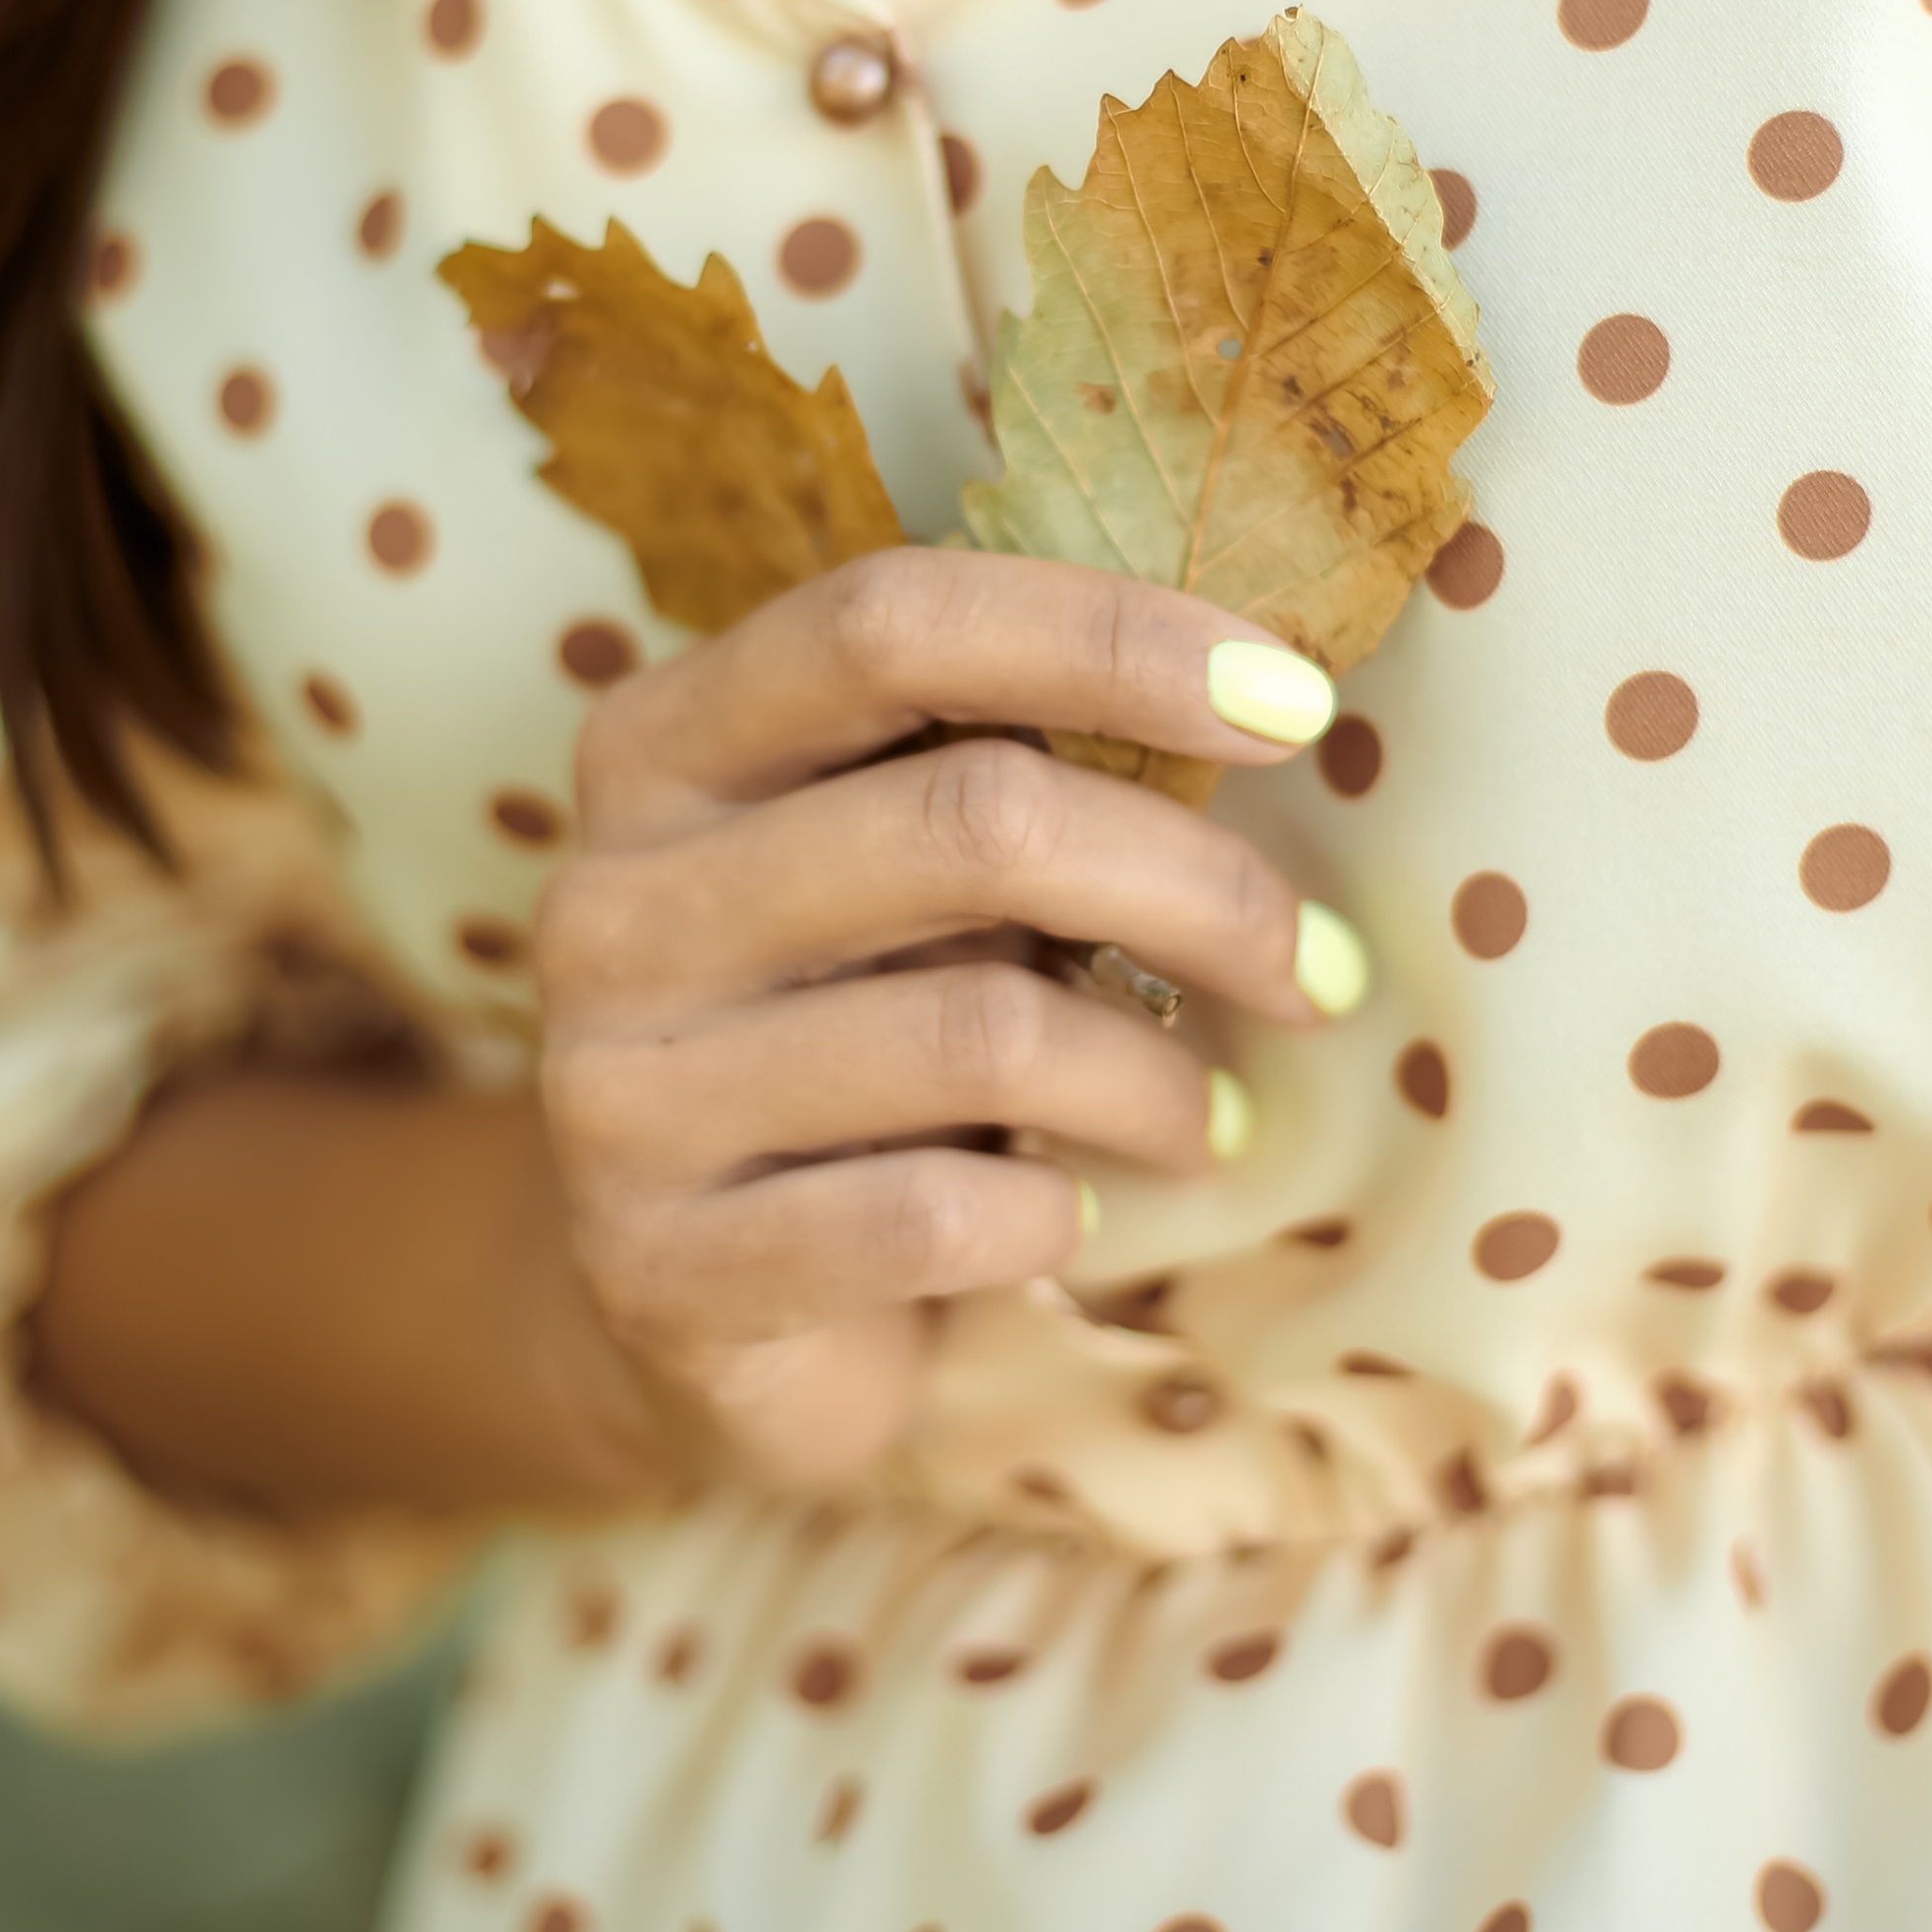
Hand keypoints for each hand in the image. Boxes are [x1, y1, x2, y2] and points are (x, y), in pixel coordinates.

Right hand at [534, 549, 1358, 1485]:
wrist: (693, 1310)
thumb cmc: (850, 1037)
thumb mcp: (906, 881)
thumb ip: (1010, 775)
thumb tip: (1274, 702)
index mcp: (665, 744)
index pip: (892, 622)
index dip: (1108, 636)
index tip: (1295, 702)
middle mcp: (613, 896)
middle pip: (973, 817)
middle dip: (1199, 889)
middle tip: (1318, 970)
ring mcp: (616, 1086)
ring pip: (980, 1033)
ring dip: (1154, 1082)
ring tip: (1213, 1123)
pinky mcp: (660, 1265)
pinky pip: (932, 1218)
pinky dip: (1049, 1218)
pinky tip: (1071, 1220)